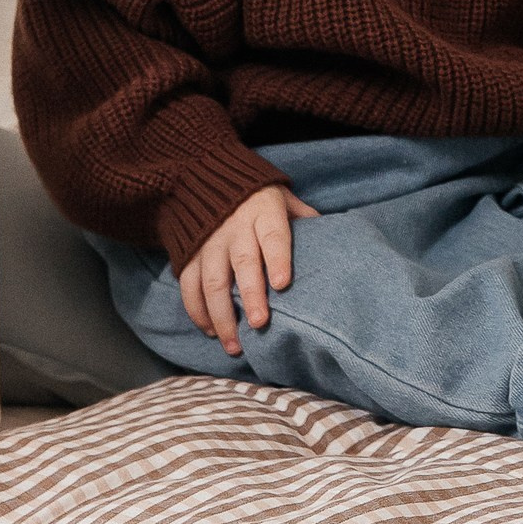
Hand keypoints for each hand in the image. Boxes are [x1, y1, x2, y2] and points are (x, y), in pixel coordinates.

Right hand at [178, 184, 317, 354]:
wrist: (208, 179)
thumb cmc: (258, 197)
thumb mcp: (283, 198)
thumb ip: (303, 218)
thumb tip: (332, 239)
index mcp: (263, 212)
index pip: (273, 235)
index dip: (278, 258)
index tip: (283, 283)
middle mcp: (235, 228)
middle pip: (243, 263)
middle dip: (251, 295)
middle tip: (260, 324)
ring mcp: (210, 242)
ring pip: (213, 281)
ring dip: (222, 315)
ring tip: (235, 344)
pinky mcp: (190, 255)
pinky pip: (190, 286)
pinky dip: (198, 311)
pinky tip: (211, 331)